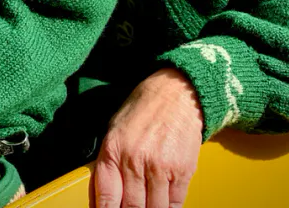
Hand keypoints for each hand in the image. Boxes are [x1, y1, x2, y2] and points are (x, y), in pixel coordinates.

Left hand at [91, 68, 202, 207]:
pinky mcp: (182, 170)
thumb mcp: (116, 129)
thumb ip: (111, 162)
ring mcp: (160, 166)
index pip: (106, 198)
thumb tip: (106, 197)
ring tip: (147, 204)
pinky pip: (175, 205)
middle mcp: (135, 159)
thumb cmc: (145, 108)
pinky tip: (163, 202)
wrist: (177, 91)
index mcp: (114, 148)